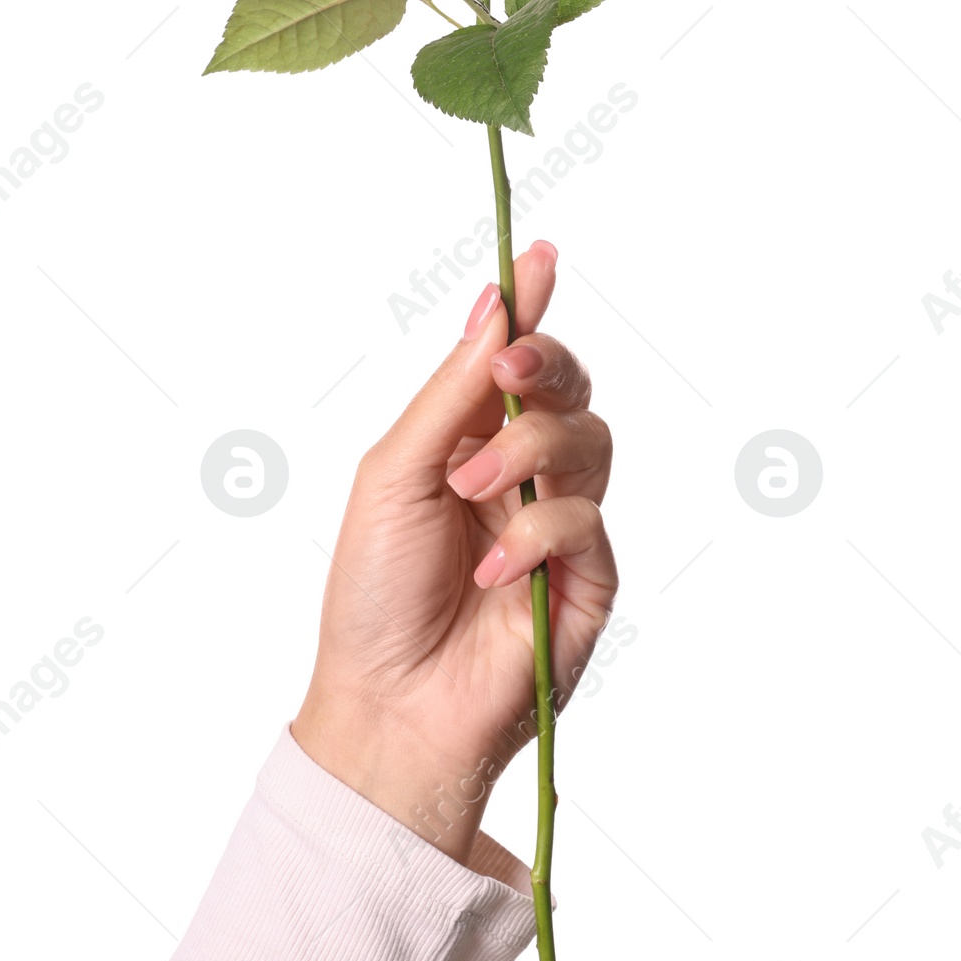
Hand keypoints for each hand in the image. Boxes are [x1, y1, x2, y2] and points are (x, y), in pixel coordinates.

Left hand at [292, 242, 617, 863]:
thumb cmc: (372, 596)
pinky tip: (494, 571)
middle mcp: (521, 475)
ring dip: (529, 451)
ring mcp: (558, 526)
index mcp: (466, 442)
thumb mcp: (394, 474)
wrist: (389, 705)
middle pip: (568, 387)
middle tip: (508, 368)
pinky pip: (588, 520)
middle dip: (544, 363)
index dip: (531, 306)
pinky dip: (539, 533)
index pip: (513, 359)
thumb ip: (451, 391)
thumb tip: (492, 304)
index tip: (540, 255)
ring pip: (588, 441)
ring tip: (473, 491)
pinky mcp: (588, 579)